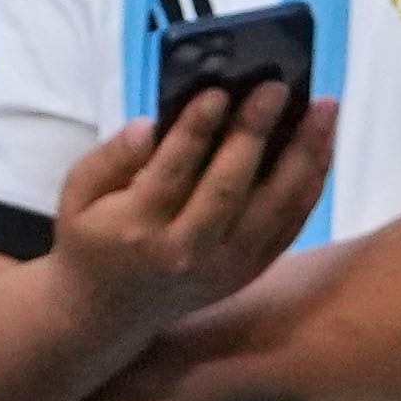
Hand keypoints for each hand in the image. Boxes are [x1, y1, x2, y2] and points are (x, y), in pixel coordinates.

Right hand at [54, 81, 335, 330]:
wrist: (108, 312)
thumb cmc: (95, 237)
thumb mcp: (77, 195)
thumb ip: (109, 157)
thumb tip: (149, 126)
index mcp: (137, 228)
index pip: (171, 172)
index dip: (196, 130)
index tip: (218, 92)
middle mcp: (184, 252)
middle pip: (227, 189)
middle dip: (254, 134)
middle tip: (276, 87)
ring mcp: (223, 267)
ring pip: (273, 208)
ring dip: (303, 155)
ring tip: (324, 108)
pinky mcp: (248, 271)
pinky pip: (290, 225)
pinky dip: (311, 183)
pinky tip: (323, 144)